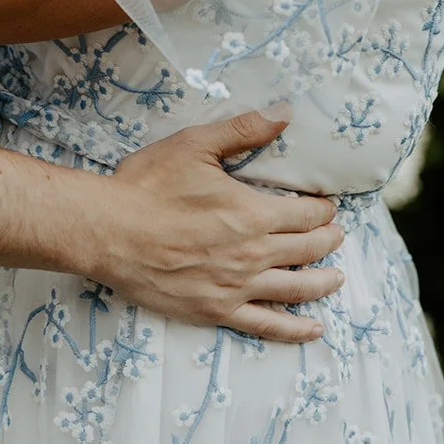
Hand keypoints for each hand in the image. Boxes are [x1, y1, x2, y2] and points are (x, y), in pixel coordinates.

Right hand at [92, 111, 345, 341]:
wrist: (106, 231)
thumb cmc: (146, 185)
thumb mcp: (194, 145)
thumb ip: (243, 130)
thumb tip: (285, 114)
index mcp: (252, 213)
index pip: (306, 214)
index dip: (322, 209)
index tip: (326, 206)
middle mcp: (252, 254)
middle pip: (307, 249)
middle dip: (327, 240)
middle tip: (336, 235)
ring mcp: (235, 286)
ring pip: (296, 288)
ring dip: (322, 281)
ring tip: (336, 277)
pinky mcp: (215, 309)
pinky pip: (266, 324)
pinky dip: (294, 329)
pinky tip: (313, 329)